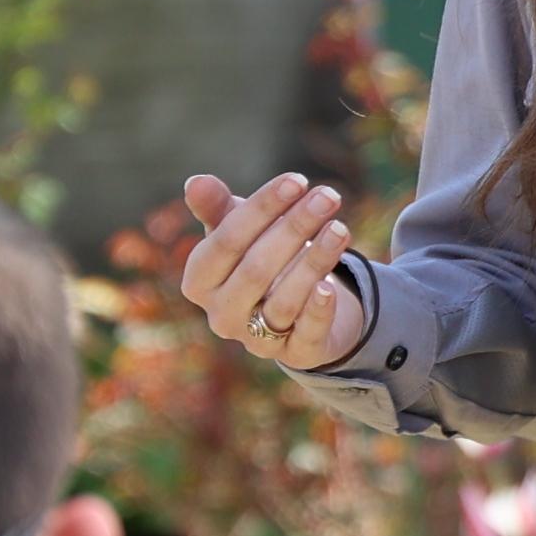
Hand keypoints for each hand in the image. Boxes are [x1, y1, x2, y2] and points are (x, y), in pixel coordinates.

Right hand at [177, 174, 367, 371]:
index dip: (262, 208)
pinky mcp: (297, 354)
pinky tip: (331, 286)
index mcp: (198, 282)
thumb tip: (195, 182)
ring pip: (284, 300)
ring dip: (315, 262)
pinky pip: (306, 334)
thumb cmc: (259, 256)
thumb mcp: (237, 229)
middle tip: (328, 197)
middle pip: (256, 269)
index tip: (298, 181)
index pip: (226, 241)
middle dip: (294, 229)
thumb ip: (216, 208)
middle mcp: (221, 316)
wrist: (297, 306)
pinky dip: (318, 311)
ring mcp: (256, 340)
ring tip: (340, 228)